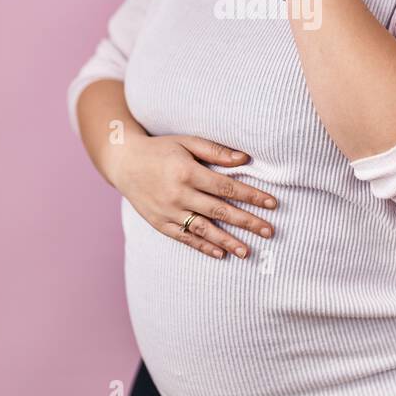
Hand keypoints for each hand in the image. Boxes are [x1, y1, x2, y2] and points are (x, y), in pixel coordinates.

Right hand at [110, 134, 277, 259]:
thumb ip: (215, 151)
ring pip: (203, 229)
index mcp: (187, 171)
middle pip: (219, 210)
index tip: (272, 204)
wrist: (124, 163)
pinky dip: (202, 247)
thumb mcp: (186, 142)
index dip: (251, 196)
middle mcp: (178, 194)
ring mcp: (168, 211)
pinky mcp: (159, 223)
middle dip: (247, 222)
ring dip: (227, 241)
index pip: (227, 187)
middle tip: (269, 231)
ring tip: (247, 251)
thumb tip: (244, 159)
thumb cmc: (160, 149)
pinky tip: (220, 253)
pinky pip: (184, 238)